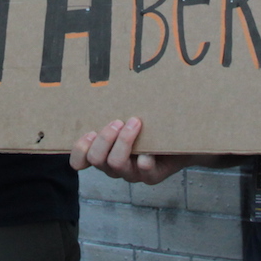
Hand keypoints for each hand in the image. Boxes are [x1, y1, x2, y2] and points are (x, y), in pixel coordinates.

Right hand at [70, 118, 195, 185]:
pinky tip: (151, 150)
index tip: (90, 132)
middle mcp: (113, 166)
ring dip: (123, 141)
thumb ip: (115, 111)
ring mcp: (132, 173)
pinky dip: (145, 159)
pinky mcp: (151, 176)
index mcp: (103, 154)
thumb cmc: (149, 126)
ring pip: (115, 164)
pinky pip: (144, 171)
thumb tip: (106, 83)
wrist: (182, 141)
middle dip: (104, 138)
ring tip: (135, 122)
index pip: (79, 161)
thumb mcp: (128, 118)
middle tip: (117, 122)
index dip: (79, 150)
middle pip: (96, 159)